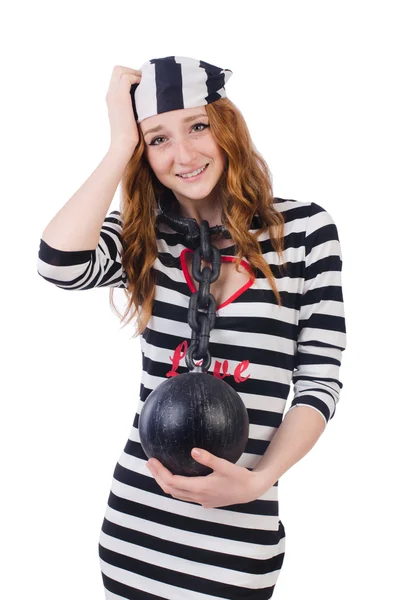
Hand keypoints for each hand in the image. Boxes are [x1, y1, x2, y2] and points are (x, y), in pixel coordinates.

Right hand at [106, 65, 141, 152]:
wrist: (123, 146)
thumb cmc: (130, 137)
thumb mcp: (132, 118)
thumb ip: (134, 107)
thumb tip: (148, 101)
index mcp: (112, 99)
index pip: (117, 76)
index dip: (130, 75)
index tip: (142, 84)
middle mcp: (111, 95)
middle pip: (118, 70)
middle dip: (133, 72)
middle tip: (145, 82)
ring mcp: (114, 96)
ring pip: (121, 70)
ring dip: (136, 74)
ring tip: (146, 84)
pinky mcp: (120, 98)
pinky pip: (127, 78)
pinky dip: (137, 79)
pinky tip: (146, 89)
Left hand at [146, 448, 267, 508]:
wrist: (252, 491)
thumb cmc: (239, 477)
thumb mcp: (225, 465)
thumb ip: (208, 458)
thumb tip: (193, 450)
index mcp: (200, 488)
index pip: (172, 482)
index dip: (160, 472)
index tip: (152, 460)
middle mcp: (198, 497)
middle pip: (170, 489)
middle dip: (158, 477)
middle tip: (149, 463)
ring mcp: (202, 501)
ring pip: (177, 494)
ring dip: (166, 483)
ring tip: (158, 470)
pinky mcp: (206, 501)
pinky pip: (186, 495)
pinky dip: (176, 487)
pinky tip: (177, 477)